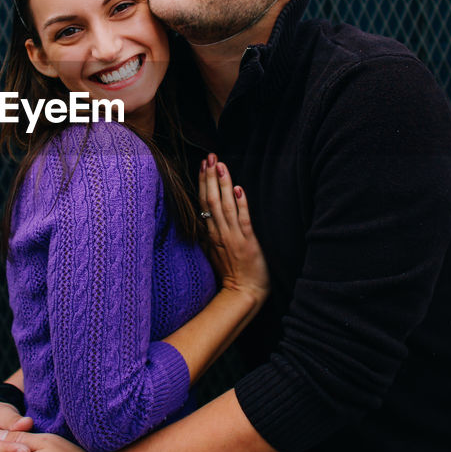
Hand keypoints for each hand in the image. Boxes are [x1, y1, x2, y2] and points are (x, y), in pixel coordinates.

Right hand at [199, 154, 268, 304]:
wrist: (243, 294)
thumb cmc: (231, 275)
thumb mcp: (215, 252)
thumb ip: (210, 233)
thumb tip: (205, 215)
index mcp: (210, 234)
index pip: (204, 203)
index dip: (203, 182)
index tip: (202, 164)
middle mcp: (219, 233)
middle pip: (211, 200)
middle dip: (210, 177)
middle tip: (209, 156)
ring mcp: (233, 237)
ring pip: (225, 206)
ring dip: (222, 184)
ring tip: (220, 165)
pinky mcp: (247, 243)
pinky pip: (243, 220)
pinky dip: (241, 204)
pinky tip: (239, 188)